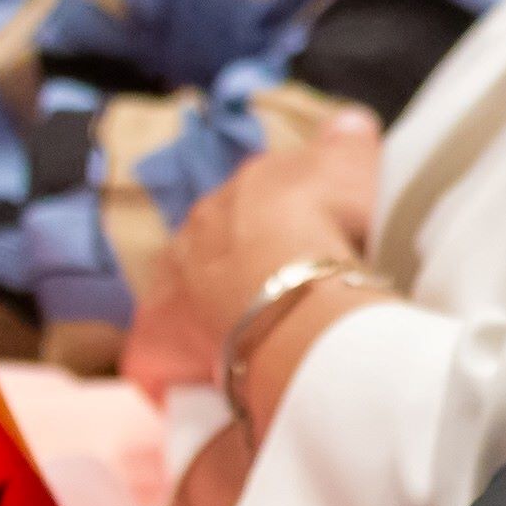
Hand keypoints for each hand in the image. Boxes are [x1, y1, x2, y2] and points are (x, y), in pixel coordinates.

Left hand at [128, 105, 382, 400]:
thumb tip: (348, 122)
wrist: (294, 288)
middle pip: (215, 246)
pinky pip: (159, 358)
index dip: (283, 222)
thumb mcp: (353, 165)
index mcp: (242, 190)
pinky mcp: (152, 344)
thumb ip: (347, 141)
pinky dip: (178, 368)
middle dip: (240, 265)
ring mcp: (168, 286)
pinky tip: (210, 383)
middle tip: (282, 294)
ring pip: (183, 296)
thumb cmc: (330, 222)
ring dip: (208, 312)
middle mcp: (195, 231)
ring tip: (252, 338)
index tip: (308, 242)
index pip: (257, 201)